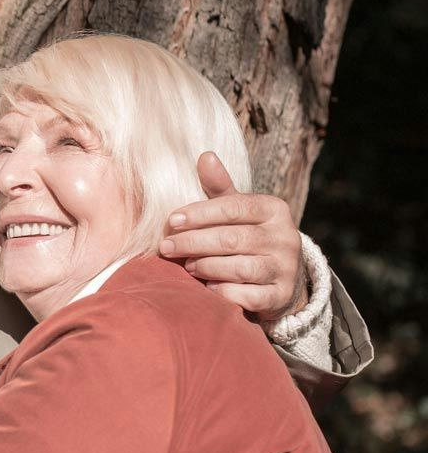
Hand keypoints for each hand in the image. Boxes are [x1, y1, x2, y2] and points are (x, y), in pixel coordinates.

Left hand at [159, 152, 306, 321]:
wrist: (281, 277)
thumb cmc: (249, 236)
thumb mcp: (238, 210)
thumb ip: (220, 187)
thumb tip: (205, 156)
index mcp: (274, 209)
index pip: (233, 208)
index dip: (199, 214)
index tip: (171, 221)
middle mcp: (286, 237)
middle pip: (232, 239)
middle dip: (194, 243)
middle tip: (167, 247)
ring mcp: (286, 268)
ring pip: (241, 268)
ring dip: (207, 267)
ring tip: (187, 266)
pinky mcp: (282, 295)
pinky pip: (251, 296)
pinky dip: (226, 292)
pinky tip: (208, 288)